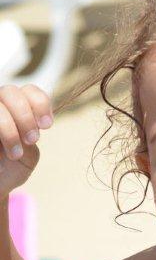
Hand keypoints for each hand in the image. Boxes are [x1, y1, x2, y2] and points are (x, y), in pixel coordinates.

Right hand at [0, 85, 52, 199]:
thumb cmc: (11, 168)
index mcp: (17, 108)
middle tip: (31, 140)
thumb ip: (29, 137)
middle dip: (25, 117)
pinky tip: (0, 155)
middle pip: (11, 92)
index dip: (40, 103)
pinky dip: (0, 137)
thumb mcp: (28, 155)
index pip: (29, 91)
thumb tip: (26, 128)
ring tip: (15, 154)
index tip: (47, 125)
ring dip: (8, 128)